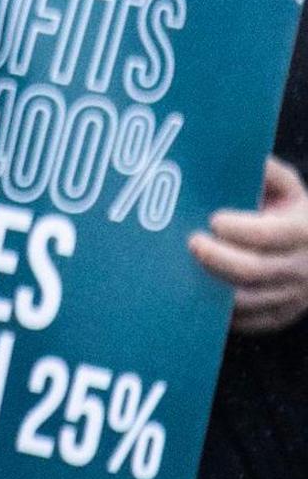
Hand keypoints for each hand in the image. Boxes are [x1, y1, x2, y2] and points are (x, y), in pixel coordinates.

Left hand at [195, 156, 307, 334]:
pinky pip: (248, 322)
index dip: (241, 229)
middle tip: (190, 243)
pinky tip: (196, 294)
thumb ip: (267, 172)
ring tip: (183, 269)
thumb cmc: (291, 212)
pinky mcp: (281, 316)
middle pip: (254, 270)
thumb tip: (244, 156)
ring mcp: (294, 297)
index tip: (214, 219)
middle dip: (217, 258)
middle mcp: (303, 268)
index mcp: (303, 232)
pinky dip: (220, 313)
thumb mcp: (286, 188)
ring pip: (247, 300)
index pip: (272, 235)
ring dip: (213, 286)